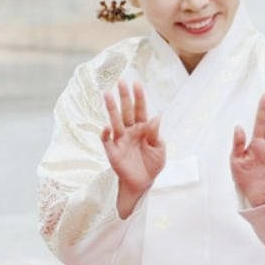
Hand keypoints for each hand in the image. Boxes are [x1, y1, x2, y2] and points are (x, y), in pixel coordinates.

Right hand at [101, 79, 165, 198]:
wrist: (143, 183)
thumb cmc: (152, 164)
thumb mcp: (159, 149)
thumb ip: (155, 134)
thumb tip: (156, 117)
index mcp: (143, 128)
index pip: (140, 109)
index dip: (139, 97)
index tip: (136, 83)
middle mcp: (130, 130)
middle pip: (126, 111)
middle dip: (124, 96)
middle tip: (121, 81)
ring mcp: (120, 139)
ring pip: (115, 121)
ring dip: (111, 109)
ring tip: (107, 95)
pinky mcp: (112, 151)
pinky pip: (107, 140)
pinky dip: (106, 133)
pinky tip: (107, 127)